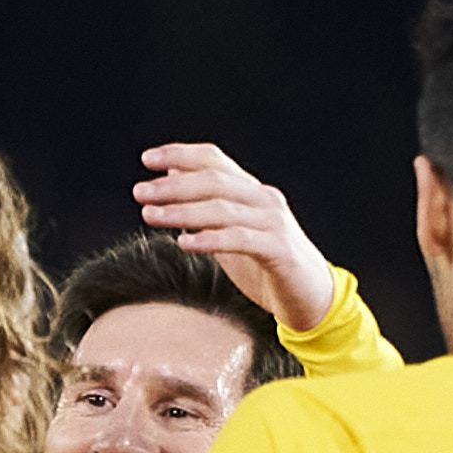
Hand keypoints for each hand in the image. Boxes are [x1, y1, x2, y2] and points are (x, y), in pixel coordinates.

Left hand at [134, 141, 337, 334]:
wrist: (312, 299)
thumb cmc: (267, 267)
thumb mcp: (230, 233)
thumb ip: (205, 208)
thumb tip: (171, 178)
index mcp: (251, 191)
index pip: (214, 160)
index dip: (180, 154)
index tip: (147, 159)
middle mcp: (264, 200)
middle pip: (214, 181)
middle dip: (173, 185)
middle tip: (140, 192)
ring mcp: (274, 223)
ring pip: (223, 209)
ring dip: (182, 211)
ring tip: (149, 216)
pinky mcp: (279, 251)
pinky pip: (240, 240)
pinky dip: (209, 240)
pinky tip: (183, 243)